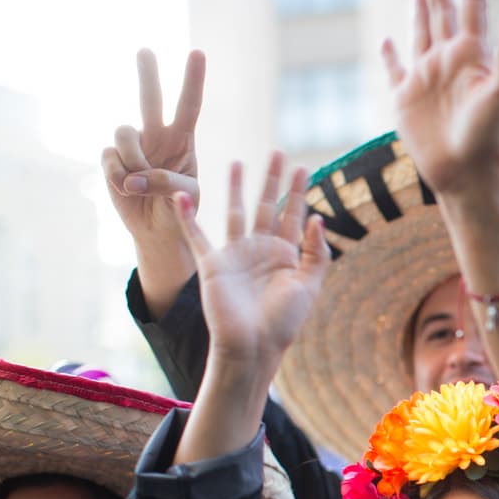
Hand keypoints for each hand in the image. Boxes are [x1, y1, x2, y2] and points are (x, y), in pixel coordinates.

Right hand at [103, 49, 203, 246]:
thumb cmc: (180, 207)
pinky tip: (127, 189)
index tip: (197, 52)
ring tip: (141, 183)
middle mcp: (157, 136)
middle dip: (147, 75)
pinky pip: (110, 158)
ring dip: (134, 160)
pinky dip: (118, 177)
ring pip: (125, 133)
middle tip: (145, 50)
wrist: (158, 229)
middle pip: (151, 100)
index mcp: (183, 140)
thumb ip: (167, 182)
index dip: (193, 80)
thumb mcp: (186, 195)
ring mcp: (133, 146)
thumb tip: (134, 177)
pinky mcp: (111, 159)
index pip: (189, 106)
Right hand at [172, 151, 329, 372]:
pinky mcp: (212, 264)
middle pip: (267, 206)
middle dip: (272, 180)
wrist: (252, 346)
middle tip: (278, 152)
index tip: (303, 167)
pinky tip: (180, 195)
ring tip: (237, 161)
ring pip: (236, 212)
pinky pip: (197, 236)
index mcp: (286, 256)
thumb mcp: (309, 287)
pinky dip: (187, 217)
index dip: (298, 192)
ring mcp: (236, 255)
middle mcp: (261, 251)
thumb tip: (318, 217)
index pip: (293, 215)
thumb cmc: (283, 323)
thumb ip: (316, 253)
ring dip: (237, 188)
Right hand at [381, 0, 498, 195]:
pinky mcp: (404, 99)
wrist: (465, 174)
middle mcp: (449, 62)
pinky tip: (387, 41)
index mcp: (473, 55)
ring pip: (422, 34)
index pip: (471, 8)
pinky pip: (394, 70)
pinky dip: (390, 55)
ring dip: (422, 12)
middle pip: (445, 14)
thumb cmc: (490, 135)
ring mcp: (426, 79)